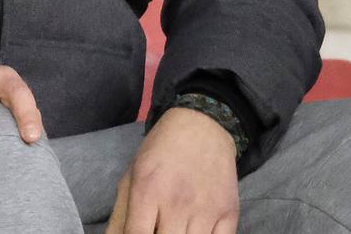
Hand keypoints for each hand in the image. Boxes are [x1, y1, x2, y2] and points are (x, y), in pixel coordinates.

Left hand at [105, 107, 239, 233]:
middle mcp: (177, 203)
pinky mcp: (229, 213)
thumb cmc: (160, 152)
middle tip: (158, 227)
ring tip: (174, 227)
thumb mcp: (132, 175)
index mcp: (147, 191)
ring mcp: (206, 211)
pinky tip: (195, 230)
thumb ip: (121, 214)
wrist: (202, 127)